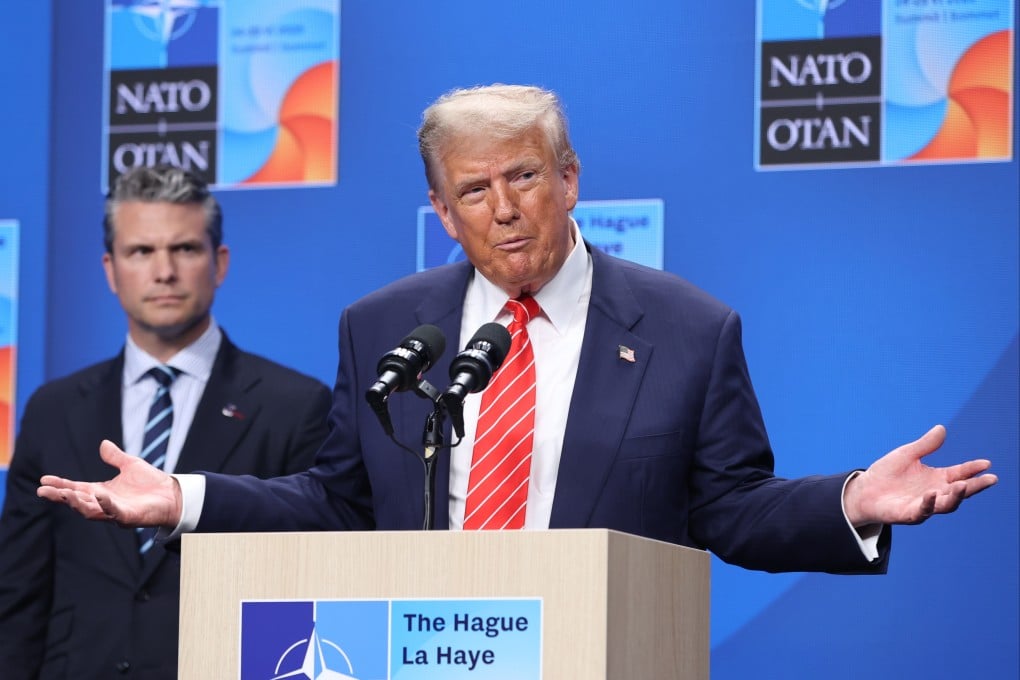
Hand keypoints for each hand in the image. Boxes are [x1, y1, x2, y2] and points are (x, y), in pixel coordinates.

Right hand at [37, 439, 183, 528]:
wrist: (174, 494)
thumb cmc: (152, 483)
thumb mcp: (130, 465)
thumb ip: (115, 457)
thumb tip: (103, 444)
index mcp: (102, 492)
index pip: (76, 488)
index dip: (60, 485)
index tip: (44, 480)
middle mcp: (105, 503)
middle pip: (77, 502)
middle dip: (61, 497)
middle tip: (44, 491)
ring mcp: (116, 512)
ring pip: (90, 511)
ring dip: (77, 503)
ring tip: (65, 494)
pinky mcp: (129, 517)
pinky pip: (114, 512)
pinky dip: (106, 504)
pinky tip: (99, 495)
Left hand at [844, 424, 997, 526]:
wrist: (864, 490)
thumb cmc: (887, 473)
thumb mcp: (906, 455)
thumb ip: (925, 445)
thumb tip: (941, 428)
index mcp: (937, 478)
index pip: (960, 473)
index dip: (973, 469)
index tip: (986, 463)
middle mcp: (935, 493)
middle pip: (960, 491)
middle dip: (976, 486)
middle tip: (991, 479)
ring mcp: (924, 505)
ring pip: (946, 504)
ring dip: (955, 496)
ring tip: (962, 486)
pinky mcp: (910, 514)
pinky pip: (922, 511)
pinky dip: (928, 504)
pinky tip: (931, 494)